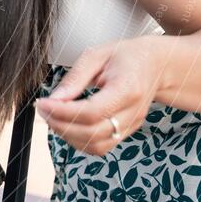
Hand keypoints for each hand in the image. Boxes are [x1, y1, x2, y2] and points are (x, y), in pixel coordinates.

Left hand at [34, 37, 163, 155]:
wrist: (157, 65)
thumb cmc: (126, 56)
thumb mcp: (97, 55)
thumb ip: (75, 78)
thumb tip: (54, 98)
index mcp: (127, 89)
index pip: (93, 112)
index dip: (63, 112)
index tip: (44, 103)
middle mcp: (133, 112)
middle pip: (93, 133)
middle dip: (61, 125)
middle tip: (43, 110)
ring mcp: (132, 125)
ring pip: (97, 146)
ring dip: (68, 136)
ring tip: (53, 117)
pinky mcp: (127, 132)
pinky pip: (101, 146)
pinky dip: (79, 140)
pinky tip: (68, 124)